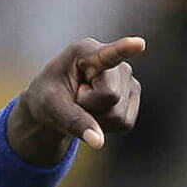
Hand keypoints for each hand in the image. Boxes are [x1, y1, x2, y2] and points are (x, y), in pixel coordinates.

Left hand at [10, 36, 144, 161]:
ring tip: (85, 104)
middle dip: (89, 107)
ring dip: (97, 118)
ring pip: (118, 114)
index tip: (138, 44)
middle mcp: (114, 61)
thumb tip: (98, 142)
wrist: (55, 104)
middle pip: (110, 97)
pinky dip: (107, 125)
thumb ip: (74, 121)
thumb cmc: (48, 99)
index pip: (108, 54)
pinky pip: (125, 123)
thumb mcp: (52, 109)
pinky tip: (97, 111)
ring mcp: (128, 77)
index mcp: (84, 52)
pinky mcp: (134, 95)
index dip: (124, 49)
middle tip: (76, 99)